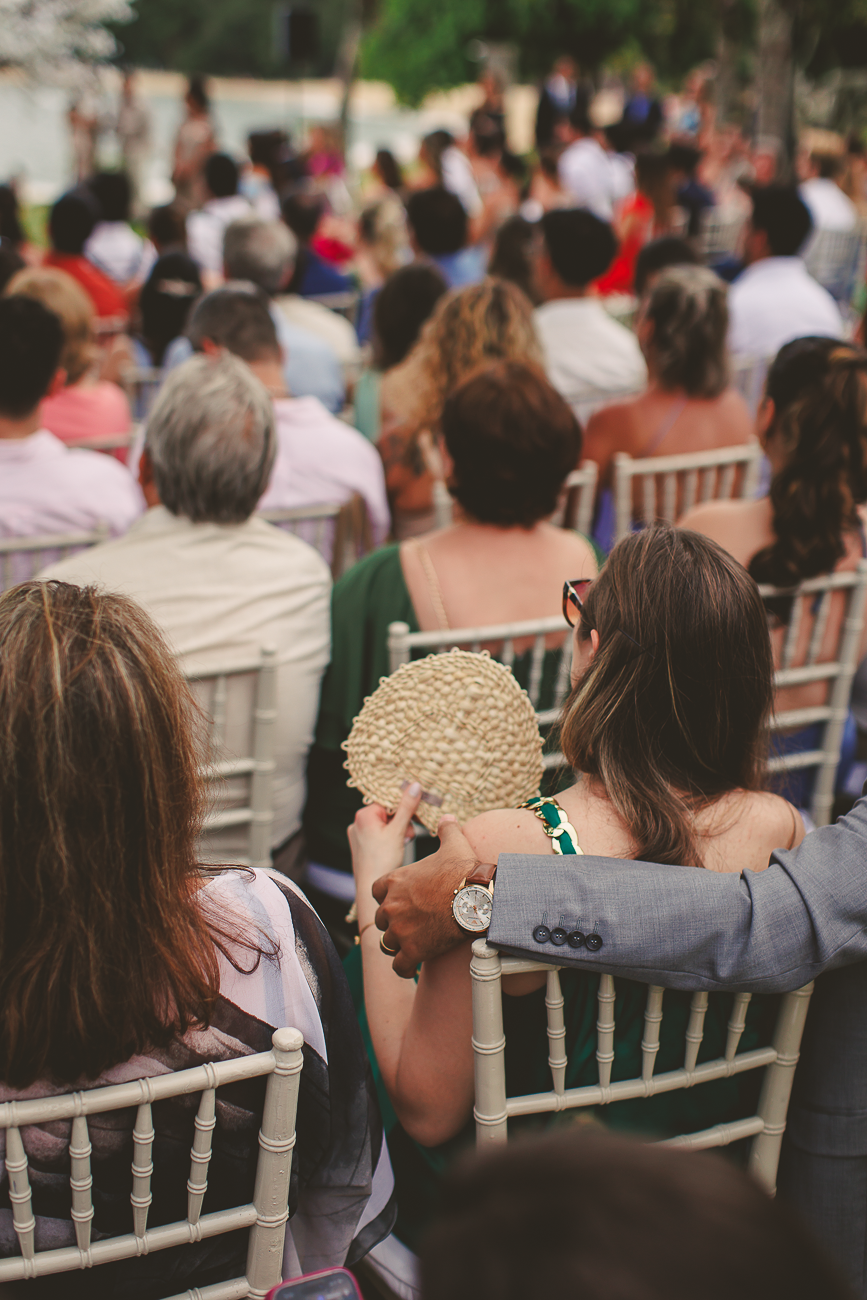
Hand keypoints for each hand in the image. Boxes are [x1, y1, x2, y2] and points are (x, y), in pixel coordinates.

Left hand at [348, 783, 421, 898]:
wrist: (371, 888)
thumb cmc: (382, 861)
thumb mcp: (398, 831)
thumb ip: (407, 807)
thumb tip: (415, 785)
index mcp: (363, 815)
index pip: (388, 801)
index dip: (403, 808)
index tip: (414, 815)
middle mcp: (358, 823)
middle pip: (388, 813)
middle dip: (401, 823)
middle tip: (406, 836)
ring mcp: (359, 835)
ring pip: (385, 825)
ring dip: (398, 832)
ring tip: (401, 844)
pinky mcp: (362, 846)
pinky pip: (379, 835)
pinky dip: (390, 840)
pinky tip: (394, 849)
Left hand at [373, 817, 479, 977]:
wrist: (478, 899)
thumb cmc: (464, 870)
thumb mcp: (454, 844)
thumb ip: (446, 830)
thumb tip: (447, 819)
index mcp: (395, 880)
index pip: (376, 890)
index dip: (387, 896)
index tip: (399, 900)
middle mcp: (392, 905)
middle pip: (381, 918)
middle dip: (392, 921)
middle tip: (409, 923)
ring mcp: (400, 930)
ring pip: (387, 942)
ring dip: (397, 943)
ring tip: (411, 943)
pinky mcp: (412, 950)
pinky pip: (398, 965)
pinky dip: (404, 966)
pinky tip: (412, 965)